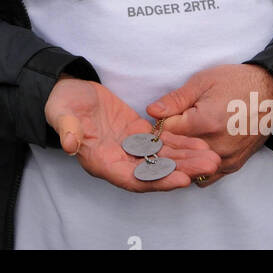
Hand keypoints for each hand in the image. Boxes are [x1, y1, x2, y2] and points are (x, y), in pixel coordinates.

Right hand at [45, 77, 219, 192]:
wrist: (66, 91)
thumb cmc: (61, 105)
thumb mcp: (61, 114)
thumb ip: (68, 130)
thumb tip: (70, 145)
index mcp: (100, 162)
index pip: (133, 179)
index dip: (158, 181)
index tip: (181, 179)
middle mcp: (118, 160)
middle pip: (154, 171)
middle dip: (182, 169)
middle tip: (209, 165)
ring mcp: (128, 147)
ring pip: (161, 158)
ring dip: (186, 157)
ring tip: (210, 156)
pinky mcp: (136, 132)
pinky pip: (160, 142)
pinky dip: (179, 142)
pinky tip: (198, 141)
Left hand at [146, 64, 272, 187]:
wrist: (270, 92)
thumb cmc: (235, 82)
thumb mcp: (202, 82)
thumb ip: (175, 100)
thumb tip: (151, 112)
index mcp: (205, 123)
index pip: (166, 134)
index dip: (158, 126)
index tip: (159, 119)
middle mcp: (216, 146)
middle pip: (177, 154)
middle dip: (168, 143)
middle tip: (170, 129)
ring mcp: (226, 159)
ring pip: (191, 167)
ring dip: (182, 158)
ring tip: (184, 140)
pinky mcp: (234, 165)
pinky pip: (207, 176)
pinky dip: (197, 166)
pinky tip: (194, 153)